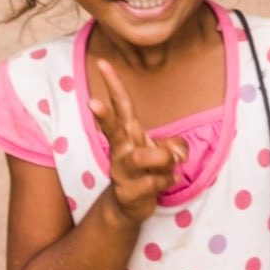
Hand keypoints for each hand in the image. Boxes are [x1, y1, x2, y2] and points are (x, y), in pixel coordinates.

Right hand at [89, 60, 185, 226]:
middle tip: (92, 103)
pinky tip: (168, 182)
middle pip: (112, 130)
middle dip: (103, 116)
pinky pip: (153, 182)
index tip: (103, 63)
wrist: (131, 206)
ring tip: (171, 163)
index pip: (121, 105)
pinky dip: (167, 180)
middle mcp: (120, 150)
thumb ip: (175, 146)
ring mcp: (121, 171)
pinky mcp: (127, 192)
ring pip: (139, 157)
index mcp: (128, 134)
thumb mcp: (163, 152)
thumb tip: (177, 153)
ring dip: (161, 158)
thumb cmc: (146, 170)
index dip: (113, 84)